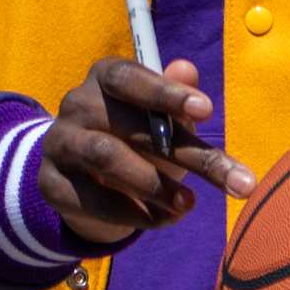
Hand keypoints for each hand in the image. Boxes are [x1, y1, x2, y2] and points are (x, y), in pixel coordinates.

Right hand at [39, 57, 254, 243]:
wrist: (83, 177)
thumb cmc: (135, 136)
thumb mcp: (162, 119)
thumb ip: (176, 98)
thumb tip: (188, 69)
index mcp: (107, 77)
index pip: (131, 78)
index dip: (166, 92)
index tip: (206, 111)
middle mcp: (77, 103)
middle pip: (131, 126)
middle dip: (188, 154)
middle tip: (237, 182)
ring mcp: (60, 142)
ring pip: (106, 158)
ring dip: (154, 185)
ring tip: (190, 205)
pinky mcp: (51, 183)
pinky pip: (92, 199)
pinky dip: (132, 213)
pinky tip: (164, 220)